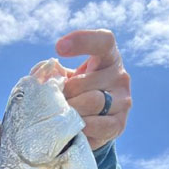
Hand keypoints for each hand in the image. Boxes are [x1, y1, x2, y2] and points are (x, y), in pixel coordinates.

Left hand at [55, 29, 131, 149]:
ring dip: (72, 111)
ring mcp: (123, 101)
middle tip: (56, 102)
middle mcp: (120, 77)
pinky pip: (97, 125)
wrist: (90, 121)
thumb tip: (44, 79)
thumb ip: (53, 73)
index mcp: (108, 57)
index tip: (59, 48)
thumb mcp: (65, 77)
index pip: (103, 41)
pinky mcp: (120, 124)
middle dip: (65, 94)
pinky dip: (81, 127)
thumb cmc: (74, 92)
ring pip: (92, 103)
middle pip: (85, 83)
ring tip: (63, 115)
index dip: (82, 41)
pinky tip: (73, 127)